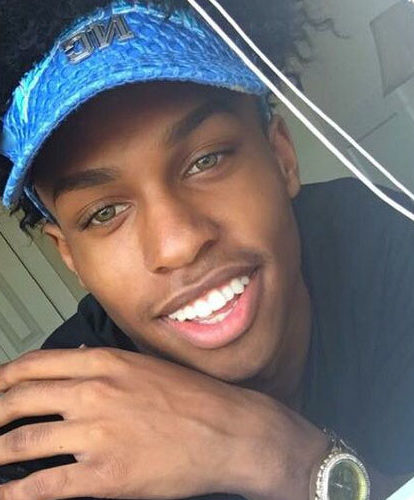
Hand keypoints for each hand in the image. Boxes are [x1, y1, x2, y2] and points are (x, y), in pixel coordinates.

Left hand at [0, 348, 327, 499]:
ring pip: (22, 442)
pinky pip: (44, 485)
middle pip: (19, 399)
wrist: (228, 430)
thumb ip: (107, 363)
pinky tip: (7, 494)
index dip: (4, 377)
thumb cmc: (194, 398)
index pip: (34, 364)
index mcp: (106, 362)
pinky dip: (15, 492)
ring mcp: (97, 433)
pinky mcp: (105, 475)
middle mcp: (95, 392)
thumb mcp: (147, 366)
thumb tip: (76, 359)